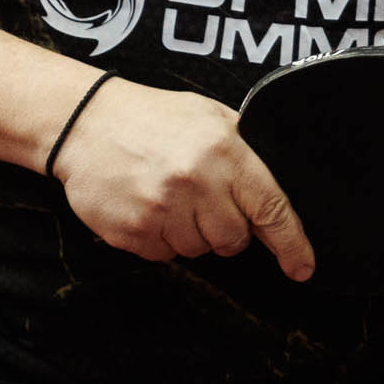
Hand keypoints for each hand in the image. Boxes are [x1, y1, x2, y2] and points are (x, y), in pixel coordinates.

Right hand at [48, 78, 313, 279]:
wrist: (82, 120)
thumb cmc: (149, 117)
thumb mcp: (207, 116)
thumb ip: (243, 151)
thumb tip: (277, 196)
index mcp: (223, 151)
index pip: (271, 208)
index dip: (291, 244)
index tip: (301, 267)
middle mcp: (195, 181)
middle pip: (234, 240)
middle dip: (223, 227)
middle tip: (198, 197)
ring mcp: (161, 209)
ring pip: (199, 250)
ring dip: (188, 232)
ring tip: (165, 195)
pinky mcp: (133, 231)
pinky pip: (164, 255)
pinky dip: (159, 237)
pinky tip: (145, 205)